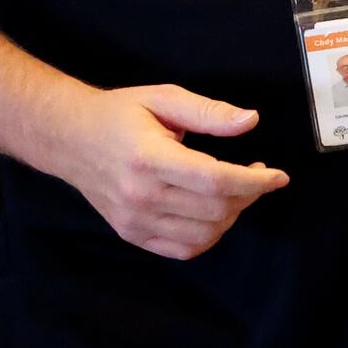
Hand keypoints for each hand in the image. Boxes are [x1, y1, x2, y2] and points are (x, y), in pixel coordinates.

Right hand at [57, 85, 287, 260]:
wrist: (68, 138)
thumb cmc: (118, 114)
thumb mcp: (163, 98)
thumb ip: (209, 112)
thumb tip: (250, 121)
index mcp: (149, 158)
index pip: (216, 181)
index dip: (256, 182)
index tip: (278, 175)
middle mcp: (140, 195)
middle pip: (216, 210)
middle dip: (249, 195)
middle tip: (254, 175)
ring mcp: (134, 220)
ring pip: (205, 234)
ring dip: (233, 215)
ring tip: (234, 191)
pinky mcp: (132, 234)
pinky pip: (184, 249)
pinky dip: (209, 235)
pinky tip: (213, 212)